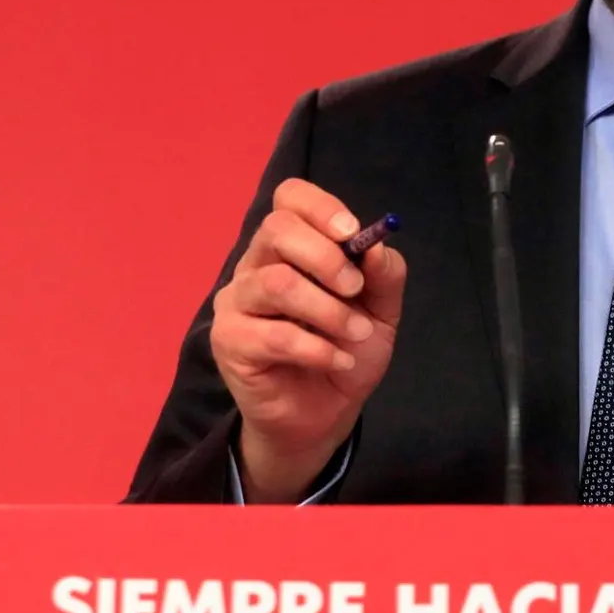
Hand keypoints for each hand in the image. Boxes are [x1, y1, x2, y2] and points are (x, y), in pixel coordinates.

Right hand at [209, 178, 406, 501]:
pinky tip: (337, 361)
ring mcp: (237, 302)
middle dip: (325, 256)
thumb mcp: (381, 312)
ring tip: (354, 334)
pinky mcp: (229, 341)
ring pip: (276, 282)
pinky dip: (317, 349)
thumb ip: (384, 276)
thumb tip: (376, 244)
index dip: (320, 207)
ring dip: (327, 310)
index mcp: (291, 246)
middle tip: (355, 289)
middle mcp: (257, 264)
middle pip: (276, 228)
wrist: (325, 414)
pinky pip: (273, 335)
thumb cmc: (346, 350)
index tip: (352, 233)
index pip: (290, 198)